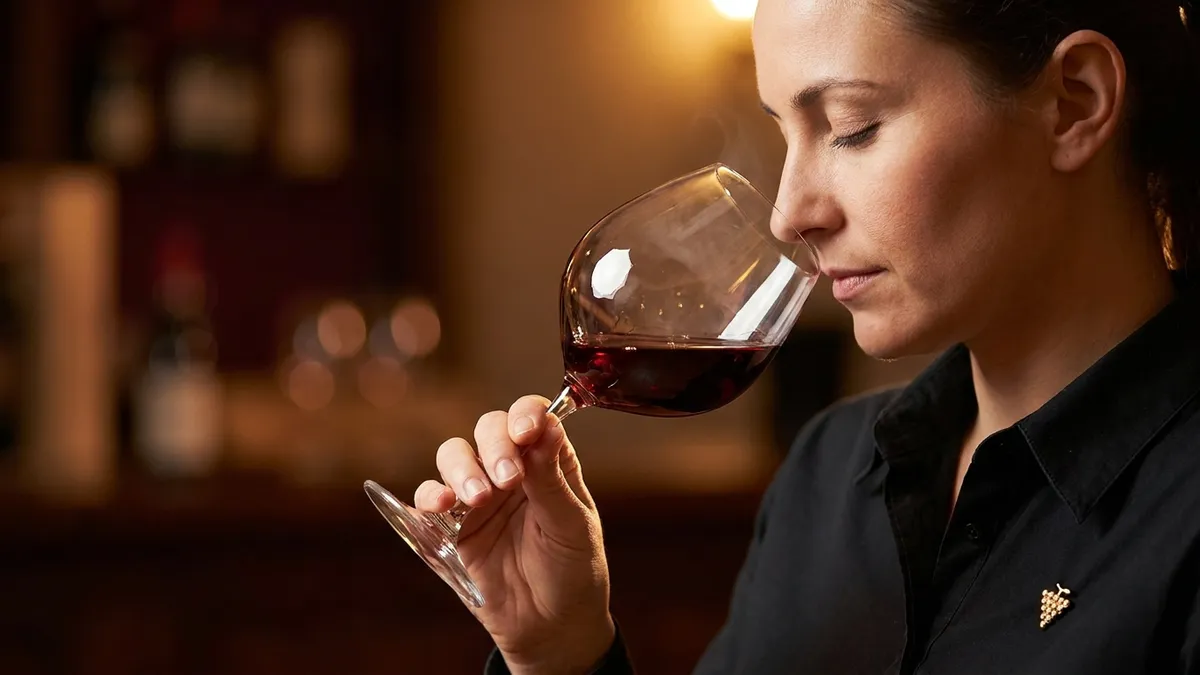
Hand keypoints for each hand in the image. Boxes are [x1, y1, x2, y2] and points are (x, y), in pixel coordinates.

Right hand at [414, 395, 614, 673]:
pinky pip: (429, 497)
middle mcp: (512, 469)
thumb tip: (544, 429)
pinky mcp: (452, 525)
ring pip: (454, 455)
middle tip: (506, 479)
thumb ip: (552, 481)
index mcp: (548, 462)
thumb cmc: (573, 571)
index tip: (525, 433)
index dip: (525, 415)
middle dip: (494, 446)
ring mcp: (479, 495)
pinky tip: (441, 507)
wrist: (550, 626)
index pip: (532, 418)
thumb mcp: (572, 527)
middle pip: (489, 429)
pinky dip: (430, 494)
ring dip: (461, 468)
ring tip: (477, 498)